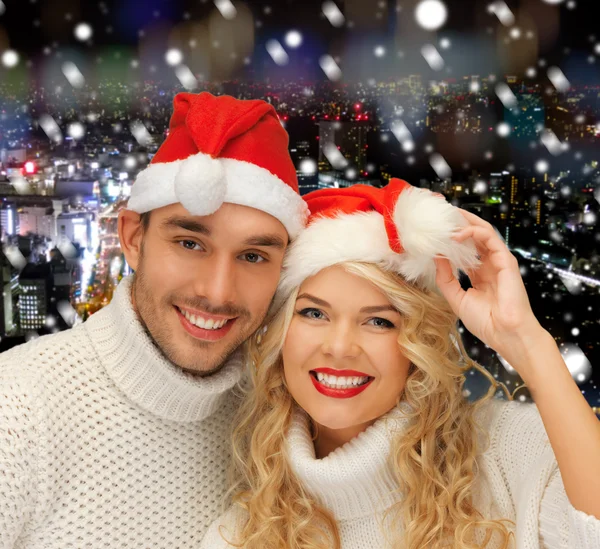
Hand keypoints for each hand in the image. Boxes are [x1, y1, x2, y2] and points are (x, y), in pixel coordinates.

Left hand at [433, 209, 547, 375]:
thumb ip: (445, 278)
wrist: (506, 334)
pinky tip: (458, 234)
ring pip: (484, 233)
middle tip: (443, 213)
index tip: (437, 230)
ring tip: (448, 218)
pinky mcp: (506, 262)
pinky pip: (491, 240)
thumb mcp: (456, 298)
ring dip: (466, 223)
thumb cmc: (486, 322)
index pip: (466, 250)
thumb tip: (436, 257)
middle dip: (460, 223)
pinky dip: (475, 233)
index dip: (452, 239)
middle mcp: (490, 266)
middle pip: (475, 237)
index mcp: (480, 274)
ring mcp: (499, 262)